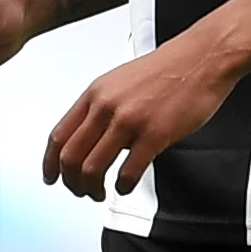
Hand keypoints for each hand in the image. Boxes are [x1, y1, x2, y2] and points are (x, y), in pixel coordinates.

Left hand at [43, 40, 238, 200]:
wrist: (201, 58)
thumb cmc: (164, 70)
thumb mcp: (118, 83)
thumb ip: (99, 109)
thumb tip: (88, 138)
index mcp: (93, 94)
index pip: (58, 136)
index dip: (49, 163)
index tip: (51, 176)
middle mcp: (105, 107)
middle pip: (70, 157)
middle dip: (71, 182)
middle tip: (80, 190)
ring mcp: (128, 121)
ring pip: (92, 168)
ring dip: (92, 188)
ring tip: (100, 192)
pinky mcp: (154, 134)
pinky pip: (128, 171)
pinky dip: (122, 186)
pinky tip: (125, 186)